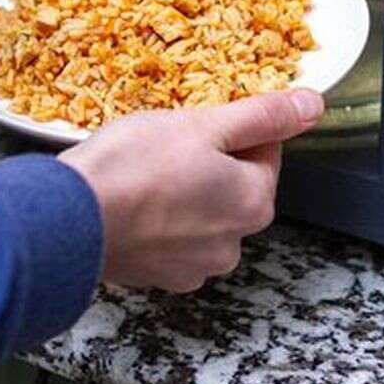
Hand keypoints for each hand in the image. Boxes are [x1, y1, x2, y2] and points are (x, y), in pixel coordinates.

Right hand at [59, 89, 324, 292]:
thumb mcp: (204, 124)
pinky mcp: (158, 277)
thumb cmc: (134, 166)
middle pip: (234, 186)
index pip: (264, 151)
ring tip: (142, 173)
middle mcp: (233, 243)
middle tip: (164, 144)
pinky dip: (157, 221)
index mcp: (254, 202)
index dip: (230, 129)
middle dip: (207, 163)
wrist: (69, 218)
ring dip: (182, 193)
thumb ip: (264, 116)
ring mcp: (195, 267)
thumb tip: (313, 106)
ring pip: (201, 214)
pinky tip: (131, 203)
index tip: (196, 122)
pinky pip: (169, 240)